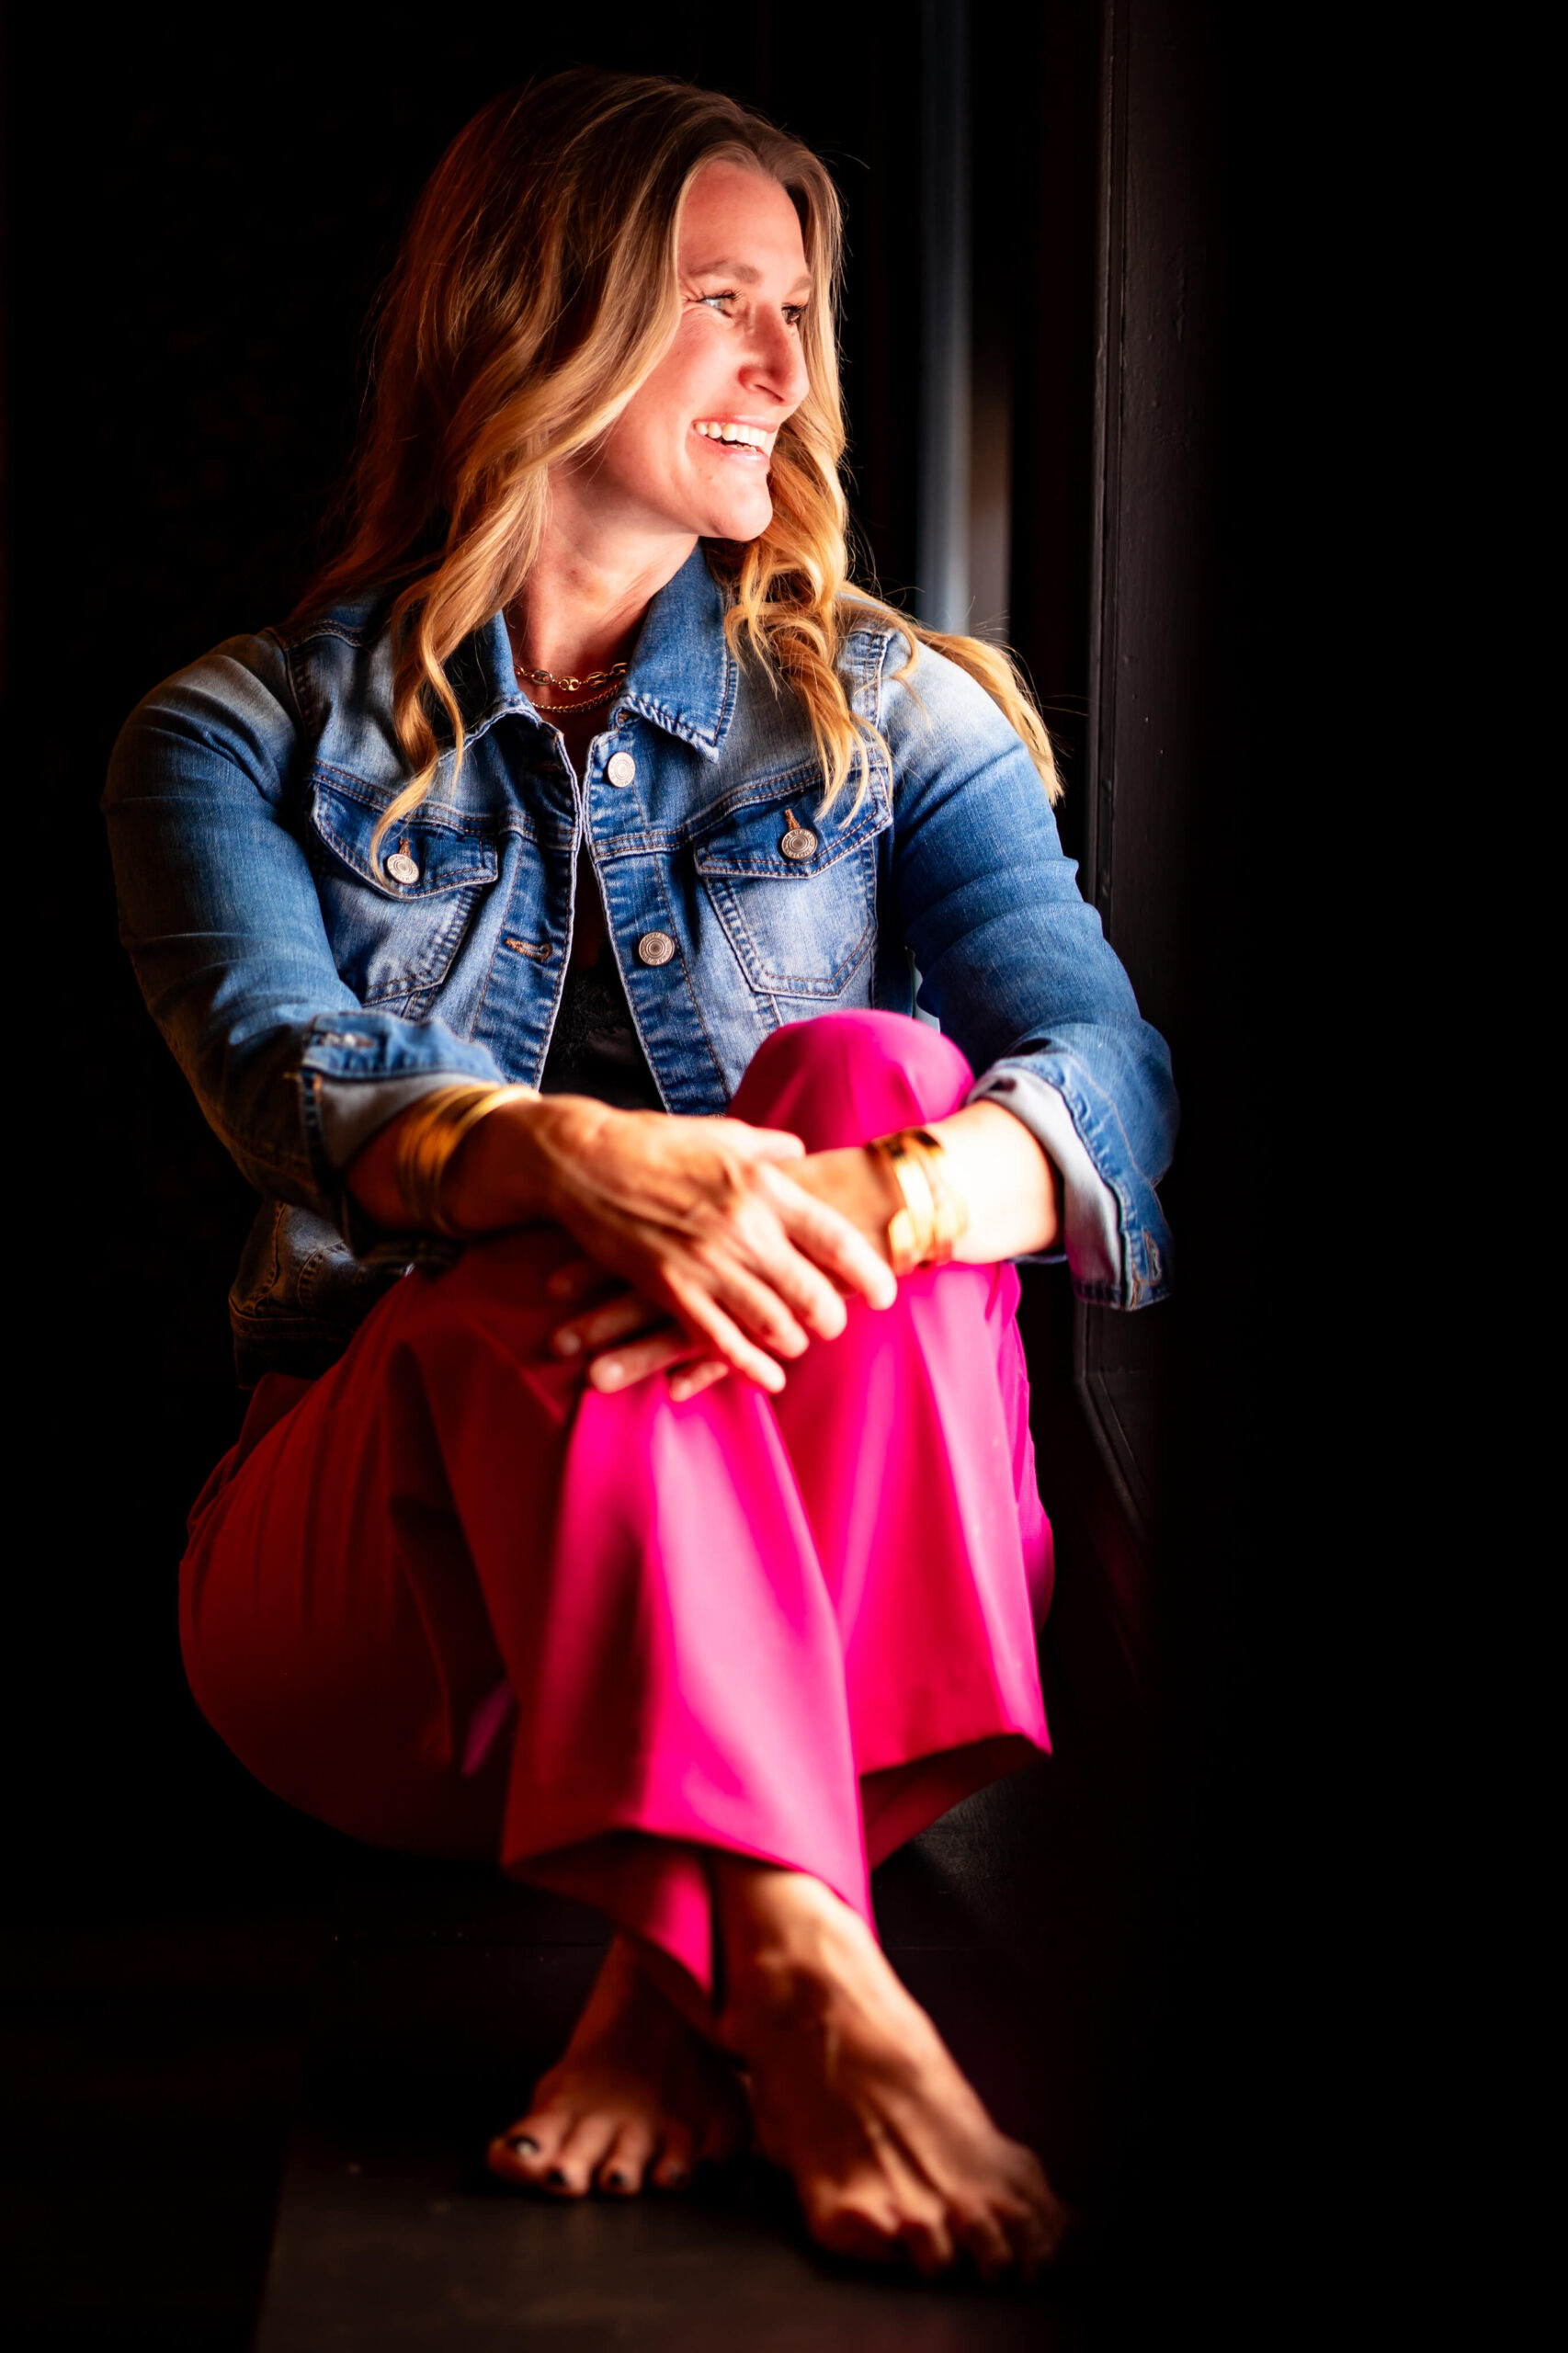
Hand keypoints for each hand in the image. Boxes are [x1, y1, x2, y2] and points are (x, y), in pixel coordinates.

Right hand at [541, 1141, 904, 1398]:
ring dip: (793, 1342)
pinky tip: (767, 1376)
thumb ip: (769, 1148)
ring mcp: (705, 1263)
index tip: (886, 1293)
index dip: (869, 1272)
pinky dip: (749, 1366)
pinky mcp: (669, 1289)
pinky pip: (720, 1343)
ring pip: (772, 1324)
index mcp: (763, 1187)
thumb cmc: (656, 1143)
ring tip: (799, 1342)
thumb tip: (802, 1152)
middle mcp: (742, 1228)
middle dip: (832, 1317)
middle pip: (812, 1292)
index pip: (834, 1239)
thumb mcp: (722, 1135)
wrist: (583, 1160)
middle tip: (836, 1323)